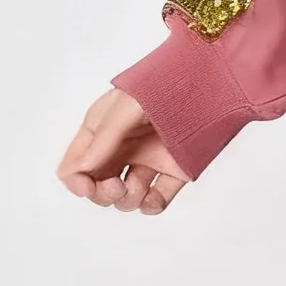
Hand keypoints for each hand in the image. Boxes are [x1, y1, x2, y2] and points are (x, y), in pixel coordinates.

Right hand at [56, 87, 189, 213]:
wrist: (210, 79)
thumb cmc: (164, 83)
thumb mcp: (126, 106)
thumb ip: (104, 139)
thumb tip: (84, 170)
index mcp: (102, 131)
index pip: (74, 165)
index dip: (77, 182)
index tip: (89, 187)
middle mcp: (122, 148)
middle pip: (97, 186)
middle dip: (102, 195)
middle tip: (117, 188)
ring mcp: (148, 159)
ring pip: (126, 197)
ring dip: (128, 201)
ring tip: (140, 187)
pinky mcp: (175, 169)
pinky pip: (158, 199)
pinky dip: (153, 206)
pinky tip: (154, 199)